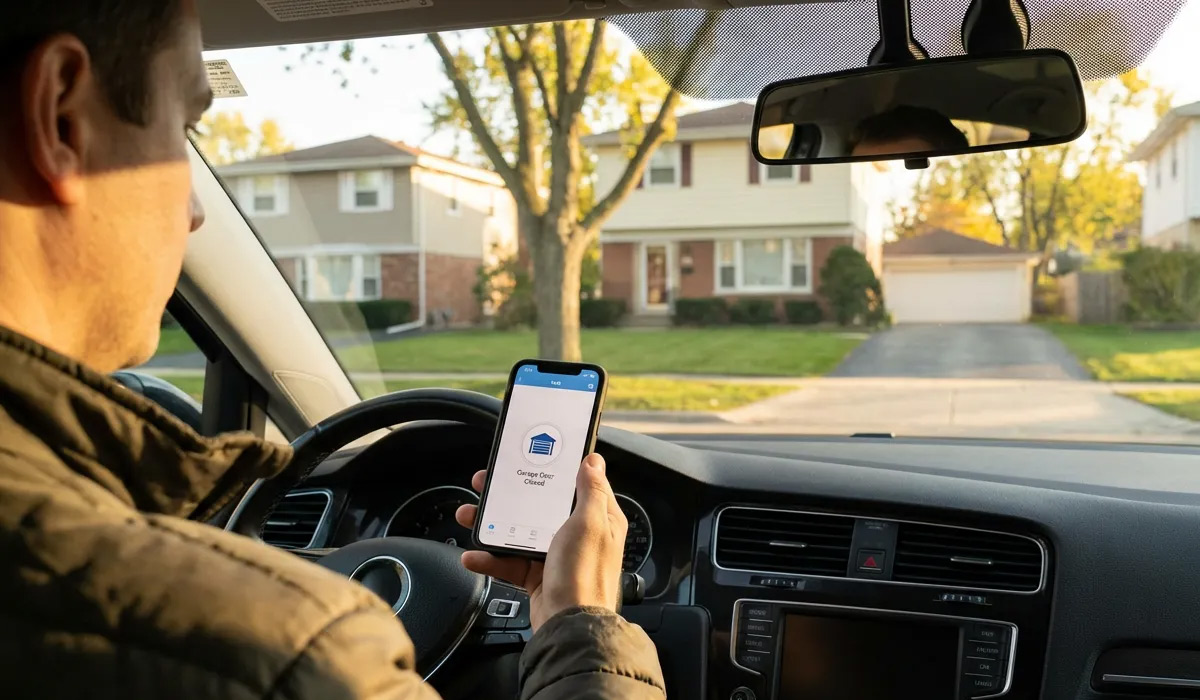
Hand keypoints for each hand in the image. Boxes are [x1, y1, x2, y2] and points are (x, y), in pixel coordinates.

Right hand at [455, 453, 627, 630]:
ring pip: (520, 532)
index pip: (579, 485)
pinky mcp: (538, 575)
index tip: (535, 457)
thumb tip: (593, 461)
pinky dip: (490, 559)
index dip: (557, 470)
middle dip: (512, 496)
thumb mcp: (589, 523)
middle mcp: (579, 536)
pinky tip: (473, 555)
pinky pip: (510, 562)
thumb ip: (590, 491)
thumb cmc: (585, 574)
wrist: (569, 625)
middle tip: (488, 484)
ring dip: (492, 525)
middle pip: (541, 506)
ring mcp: (556, 556)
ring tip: (469, 515)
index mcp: (598, 519)